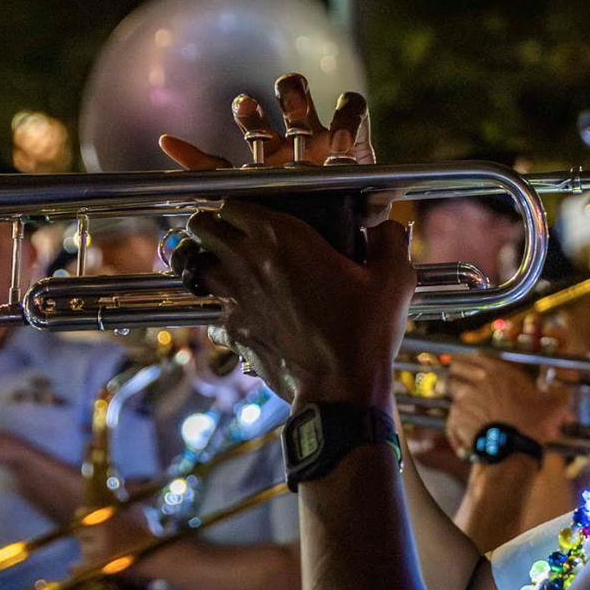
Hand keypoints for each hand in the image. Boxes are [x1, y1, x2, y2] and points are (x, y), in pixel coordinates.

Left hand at [79, 507, 161, 578]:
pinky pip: (80, 567)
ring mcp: (99, 550)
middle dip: (86, 536)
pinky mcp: (100, 567)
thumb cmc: (149, 532)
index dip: (82, 518)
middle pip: (79, 533)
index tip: (84, 521)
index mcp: (106, 516)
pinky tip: (72, 566)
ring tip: (107, 553)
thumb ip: (123, 502)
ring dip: (90, 552)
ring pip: (84, 550)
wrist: (158, 555)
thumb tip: (119, 486)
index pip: (80, 514)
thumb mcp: (137, 511)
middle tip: (98, 539)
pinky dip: (77, 567)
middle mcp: (100, 532)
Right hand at [159, 72, 395, 227]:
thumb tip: (385, 198)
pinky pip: (215, 164)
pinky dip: (191, 156)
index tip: (343, 138)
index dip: (347, 113)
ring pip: (257, 118)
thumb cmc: (352, 222)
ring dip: (250, 111)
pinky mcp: (249, 175)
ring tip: (247, 112)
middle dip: (293, 96)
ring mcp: (275, 152)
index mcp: (342, 139)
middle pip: (294, 96)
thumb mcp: (368, 214)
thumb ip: (374, 204)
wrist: (325, 246)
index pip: (348, 107)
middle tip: (294, 111)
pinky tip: (171, 144)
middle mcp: (306, 136)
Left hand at [186, 204, 414, 406]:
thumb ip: (389, 238)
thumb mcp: (393, 277)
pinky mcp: (232, 332)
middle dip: (211, 227)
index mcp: (282, 237)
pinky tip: (246, 316)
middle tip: (230, 235)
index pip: (233, 201)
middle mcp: (248, 261)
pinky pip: (214, 315)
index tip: (253, 213)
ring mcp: (234, 298)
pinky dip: (224, 313)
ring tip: (230, 270)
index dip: (239, 205)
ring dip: (208, 265)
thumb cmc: (365, 331)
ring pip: (196, 269)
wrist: (341, 387)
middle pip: (201, 227)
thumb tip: (385, 226)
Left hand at [444, 355, 568, 456]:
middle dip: (455, 371)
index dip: (470, 357)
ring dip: (449, 392)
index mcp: (498, 372)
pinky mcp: (456, 421)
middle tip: (457, 377)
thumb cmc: (534, 424)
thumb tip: (563, 389)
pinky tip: (460, 434)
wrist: (514, 450)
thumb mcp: (554, 404)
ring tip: (453, 399)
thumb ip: (558, 392)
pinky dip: (452, 426)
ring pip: (446, 389)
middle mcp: (476, 382)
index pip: (476, 355)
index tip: (467, 360)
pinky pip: (448, 420)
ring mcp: (463, 401)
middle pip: (455, 368)